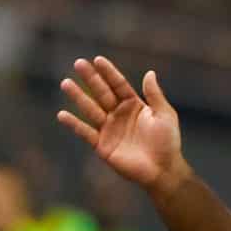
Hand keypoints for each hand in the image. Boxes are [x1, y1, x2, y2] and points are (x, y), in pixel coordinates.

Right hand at [57, 57, 184, 191]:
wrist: (163, 170)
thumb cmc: (167, 142)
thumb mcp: (165, 115)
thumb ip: (155, 95)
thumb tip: (150, 73)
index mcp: (134, 106)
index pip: (118, 85)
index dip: (109, 73)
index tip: (97, 60)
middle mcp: (119, 115)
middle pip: (102, 93)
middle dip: (91, 78)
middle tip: (78, 63)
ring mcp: (109, 129)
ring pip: (90, 109)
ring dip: (78, 97)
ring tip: (66, 83)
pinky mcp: (102, 145)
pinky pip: (86, 132)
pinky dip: (74, 124)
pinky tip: (62, 115)